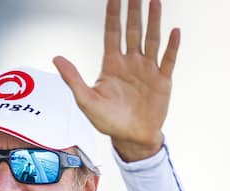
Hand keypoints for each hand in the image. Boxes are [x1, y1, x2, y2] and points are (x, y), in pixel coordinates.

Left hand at [53, 0, 179, 161]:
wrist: (130, 138)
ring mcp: (147, 70)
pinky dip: (172, 46)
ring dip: (154, 21)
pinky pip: (168, 59)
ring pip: (151, 40)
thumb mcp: (85, 100)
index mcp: (112, 65)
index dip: (113, 15)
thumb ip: (73, 78)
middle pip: (133, 31)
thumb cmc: (107, 121)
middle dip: (134, 12)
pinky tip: (174, 31)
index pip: (112, 34)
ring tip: (155, 2)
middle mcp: (130, 63)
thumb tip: (56, 58)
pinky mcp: (162, 80)